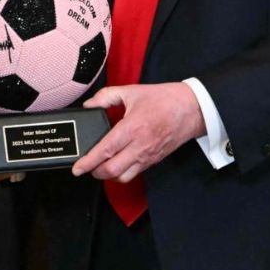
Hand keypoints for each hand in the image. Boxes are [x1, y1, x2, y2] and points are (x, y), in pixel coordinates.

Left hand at [72, 83, 204, 181]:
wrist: (193, 109)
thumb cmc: (164, 100)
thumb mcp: (132, 91)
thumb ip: (106, 96)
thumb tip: (90, 104)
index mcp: (132, 128)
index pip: (105, 150)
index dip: (88, 162)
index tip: (77, 168)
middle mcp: (139, 146)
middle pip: (112, 171)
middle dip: (95, 172)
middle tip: (86, 167)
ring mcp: (148, 156)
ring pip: (123, 177)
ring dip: (109, 176)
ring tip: (100, 167)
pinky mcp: (154, 160)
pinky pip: (135, 174)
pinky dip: (122, 174)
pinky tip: (116, 164)